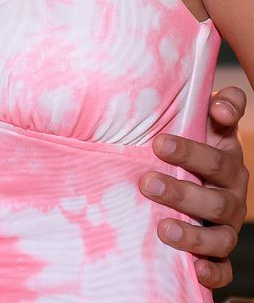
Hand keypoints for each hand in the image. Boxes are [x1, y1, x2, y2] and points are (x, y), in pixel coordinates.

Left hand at [139, 85, 247, 291]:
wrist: (197, 176)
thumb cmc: (193, 143)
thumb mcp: (202, 119)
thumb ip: (217, 105)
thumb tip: (220, 107)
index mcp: (226, 161)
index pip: (216, 155)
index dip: (192, 150)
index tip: (159, 142)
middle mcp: (231, 195)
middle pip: (213, 198)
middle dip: (179, 192)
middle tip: (146, 182)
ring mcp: (227, 225)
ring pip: (219, 235)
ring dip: (193, 235)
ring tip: (163, 228)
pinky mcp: (220, 252)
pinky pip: (223, 267)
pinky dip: (213, 271)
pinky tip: (195, 268)